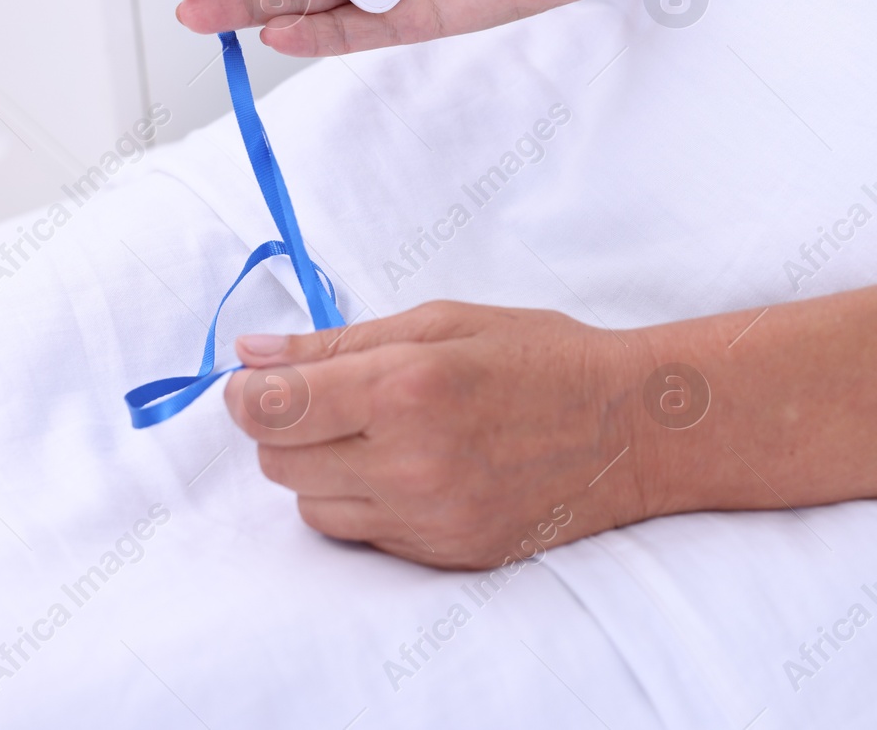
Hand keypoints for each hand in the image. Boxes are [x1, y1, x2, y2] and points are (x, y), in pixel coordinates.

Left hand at [224, 268, 876, 569]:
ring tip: (375, 432)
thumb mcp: (444, 323)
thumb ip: (339, 342)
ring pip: (312, 503)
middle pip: (279, 459)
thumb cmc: (541, 358)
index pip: (273, 408)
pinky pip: (361, 534)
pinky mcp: (445, 553)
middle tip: (328, 397)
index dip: (244, 394)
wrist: (632, 428)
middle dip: (285, 425)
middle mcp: (411, 459)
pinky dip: (362, 500)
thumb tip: (251, 352)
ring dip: (320, 467)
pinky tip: (406, 466)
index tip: (251, 383)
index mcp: (407, 385)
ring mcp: (430, 516)